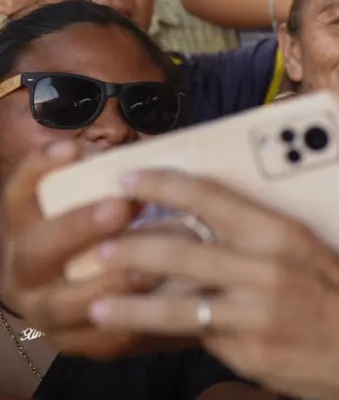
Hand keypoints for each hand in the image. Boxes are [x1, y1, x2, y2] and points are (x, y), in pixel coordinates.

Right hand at [0, 142, 145, 356]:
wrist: (114, 307)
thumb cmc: (114, 241)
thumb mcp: (105, 212)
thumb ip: (113, 188)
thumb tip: (145, 155)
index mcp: (23, 233)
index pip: (18, 198)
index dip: (38, 171)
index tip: (72, 149)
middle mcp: (23, 274)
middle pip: (37, 249)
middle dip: (78, 227)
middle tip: (120, 206)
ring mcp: (47, 314)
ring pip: (68, 302)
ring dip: (112, 281)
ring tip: (151, 264)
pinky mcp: (79, 345)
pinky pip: (102, 337)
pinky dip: (134, 318)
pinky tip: (164, 302)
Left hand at [85, 170, 338, 399]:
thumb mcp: (314, 252)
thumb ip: (263, 243)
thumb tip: (208, 234)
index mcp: (283, 233)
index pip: (209, 197)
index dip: (161, 184)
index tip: (129, 175)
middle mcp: (265, 270)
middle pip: (175, 249)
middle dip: (127, 245)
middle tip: (99, 244)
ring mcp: (255, 317)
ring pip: (172, 303)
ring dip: (128, 302)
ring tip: (100, 302)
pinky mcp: (251, 355)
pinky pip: (203, 337)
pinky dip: (176, 332)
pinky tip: (153, 330)